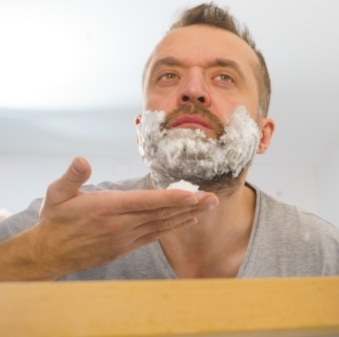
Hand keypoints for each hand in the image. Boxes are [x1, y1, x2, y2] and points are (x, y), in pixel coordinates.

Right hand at [4, 157, 217, 280]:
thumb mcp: (57, 194)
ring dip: (186, 215)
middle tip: (214, 199)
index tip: (193, 194)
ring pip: (162, 225)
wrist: (49, 254)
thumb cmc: (55, 220)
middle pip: (161, 213)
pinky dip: (173, 227)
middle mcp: (121, 224)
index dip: (172, 198)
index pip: (146, 201)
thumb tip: (81, 160)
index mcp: (107, 208)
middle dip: (190, 205)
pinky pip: (155, 235)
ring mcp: (125, 238)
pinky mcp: (126, 246)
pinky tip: (188, 220)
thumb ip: (72, 176)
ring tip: (208, 208)